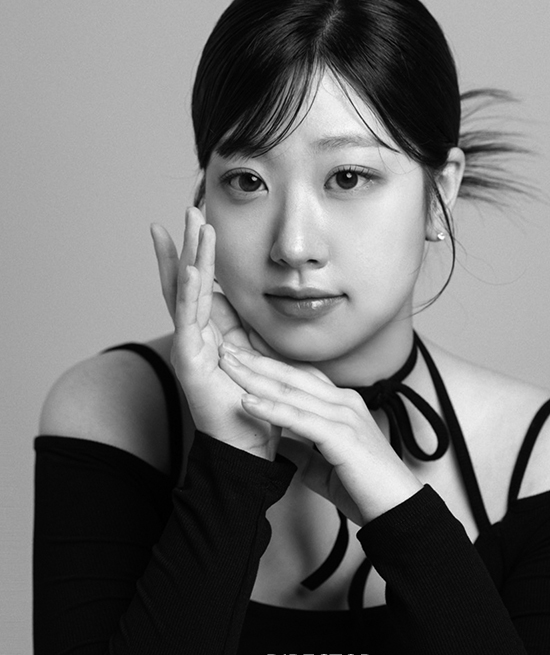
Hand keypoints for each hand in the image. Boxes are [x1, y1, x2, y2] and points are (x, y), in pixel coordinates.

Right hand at [150, 207, 278, 459]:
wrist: (251, 446)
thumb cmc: (257, 405)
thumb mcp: (258, 356)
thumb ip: (250, 330)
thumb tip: (257, 304)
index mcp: (210, 334)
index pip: (199, 286)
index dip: (195, 254)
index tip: (195, 223)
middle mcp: (194, 336)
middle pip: (186, 281)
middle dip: (188, 243)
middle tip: (190, 208)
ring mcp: (188, 347)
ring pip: (186, 292)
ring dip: (191, 255)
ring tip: (191, 223)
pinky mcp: (190, 362)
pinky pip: (189, 321)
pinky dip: (189, 292)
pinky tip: (192, 267)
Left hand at [218, 344, 422, 523]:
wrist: (397, 510)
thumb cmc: (366, 490)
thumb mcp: (326, 467)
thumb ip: (304, 452)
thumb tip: (281, 447)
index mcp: (343, 405)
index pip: (301, 375)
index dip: (270, 362)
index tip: (242, 352)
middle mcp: (344, 403)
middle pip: (292, 374)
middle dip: (256, 360)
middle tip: (226, 347)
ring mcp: (344, 416)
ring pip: (291, 390)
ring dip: (255, 376)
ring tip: (227, 364)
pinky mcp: (341, 436)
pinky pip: (298, 418)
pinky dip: (270, 408)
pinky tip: (245, 401)